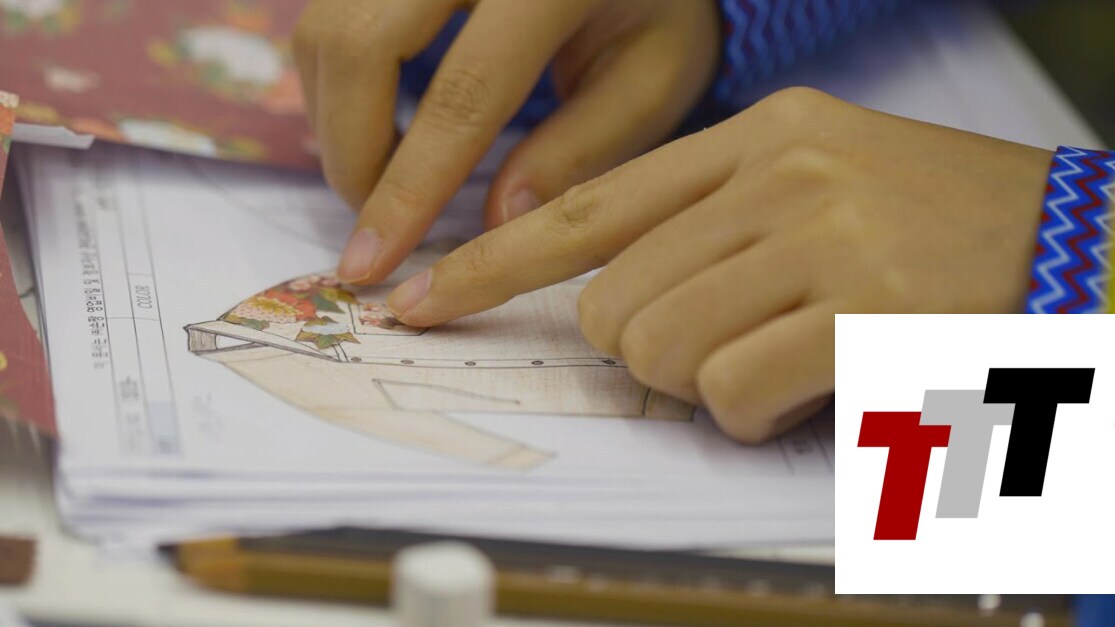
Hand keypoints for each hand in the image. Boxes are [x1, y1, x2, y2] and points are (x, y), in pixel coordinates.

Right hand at [293, 0, 720, 282]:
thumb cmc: (655, 9)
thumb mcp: (653, 79)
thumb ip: (582, 149)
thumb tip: (495, 227)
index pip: (464, 93)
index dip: (410, 187)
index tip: (371, 264)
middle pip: (362, 47)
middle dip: (353, 155)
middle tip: (379, 227)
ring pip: (327, 30)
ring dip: (337, 121)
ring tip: (390, 175)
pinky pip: (328, 17)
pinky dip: (338, 83)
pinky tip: (382, 121)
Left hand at [384, 88, 1053, 442]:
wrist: (1073, 246)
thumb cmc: (931, 225)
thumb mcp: (814, 186)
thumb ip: (706, 226)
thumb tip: (601, 297)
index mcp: (756, 134)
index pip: (583, 204)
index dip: (487, 263)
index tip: (416, 302)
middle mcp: (781, 172)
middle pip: (611, 302)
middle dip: (642, 351)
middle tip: (714, 348)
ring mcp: (824, 235)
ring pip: (659, 350)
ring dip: (699, 383)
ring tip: (771, 364)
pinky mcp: (863, 310)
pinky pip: (731, 390)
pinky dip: (752, 412)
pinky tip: (807, 390)